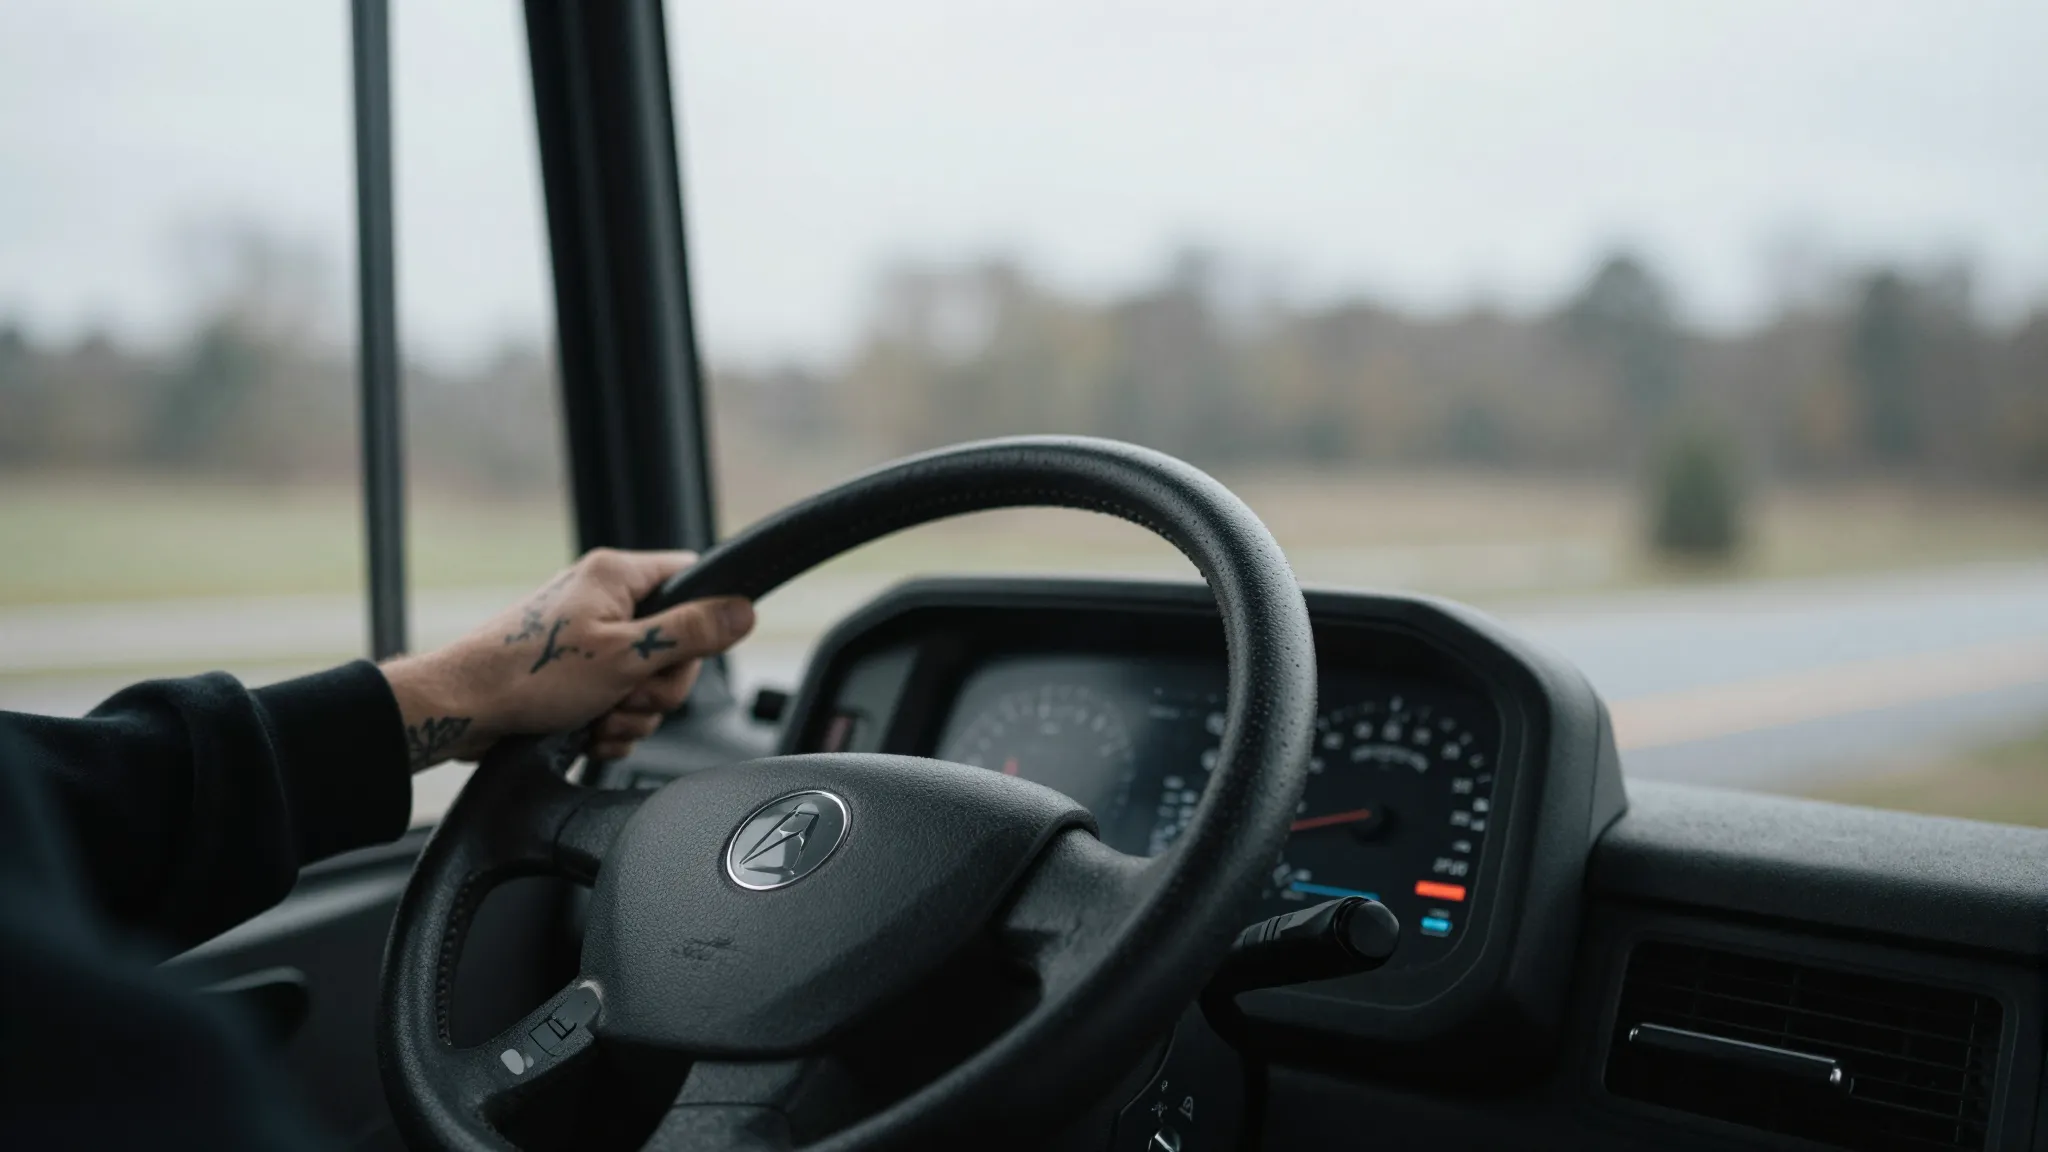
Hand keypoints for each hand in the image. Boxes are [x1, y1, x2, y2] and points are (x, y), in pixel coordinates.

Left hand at [380, 549, 753, 767]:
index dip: (704, 619)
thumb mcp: (626, 655)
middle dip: (659, 686)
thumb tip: (744, 611)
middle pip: (677, 644)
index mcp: (618, 576)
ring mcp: (589, 640)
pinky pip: (620, 702)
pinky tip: (587, 733)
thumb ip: (691, 631)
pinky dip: (610, 725)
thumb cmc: (529, 675)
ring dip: (632, 712)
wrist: (461, 711)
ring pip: (649, 682)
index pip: (694, 577)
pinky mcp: (576, 677)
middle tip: (626, 695)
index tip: (686, 652)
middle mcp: (604, 601)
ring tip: (596, 717)